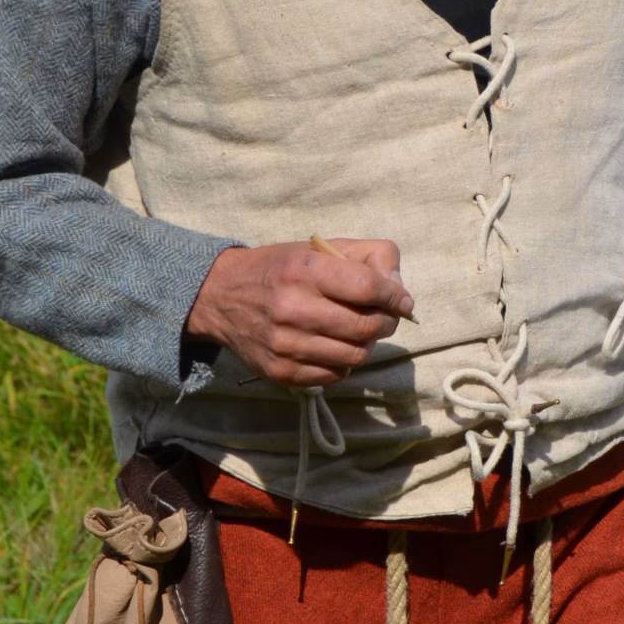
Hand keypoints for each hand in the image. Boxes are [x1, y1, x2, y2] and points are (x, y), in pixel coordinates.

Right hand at [186, 239, 413, 386]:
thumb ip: (368, 257)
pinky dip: (344, 363)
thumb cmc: (280, 268)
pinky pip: (334, 376)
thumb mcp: (320, 247)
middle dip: (386, 321)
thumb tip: (399, 289)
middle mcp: (292, 309)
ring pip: (354, 356)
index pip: (368, 288)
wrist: (221, 296)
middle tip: (385, 316)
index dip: (395, 296)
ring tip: (358, 331)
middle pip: (366, 327)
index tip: (402, 301)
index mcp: (304, 270)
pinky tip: (334, 346)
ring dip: (366, 344)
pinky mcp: (280, 372)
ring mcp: (285, 345)